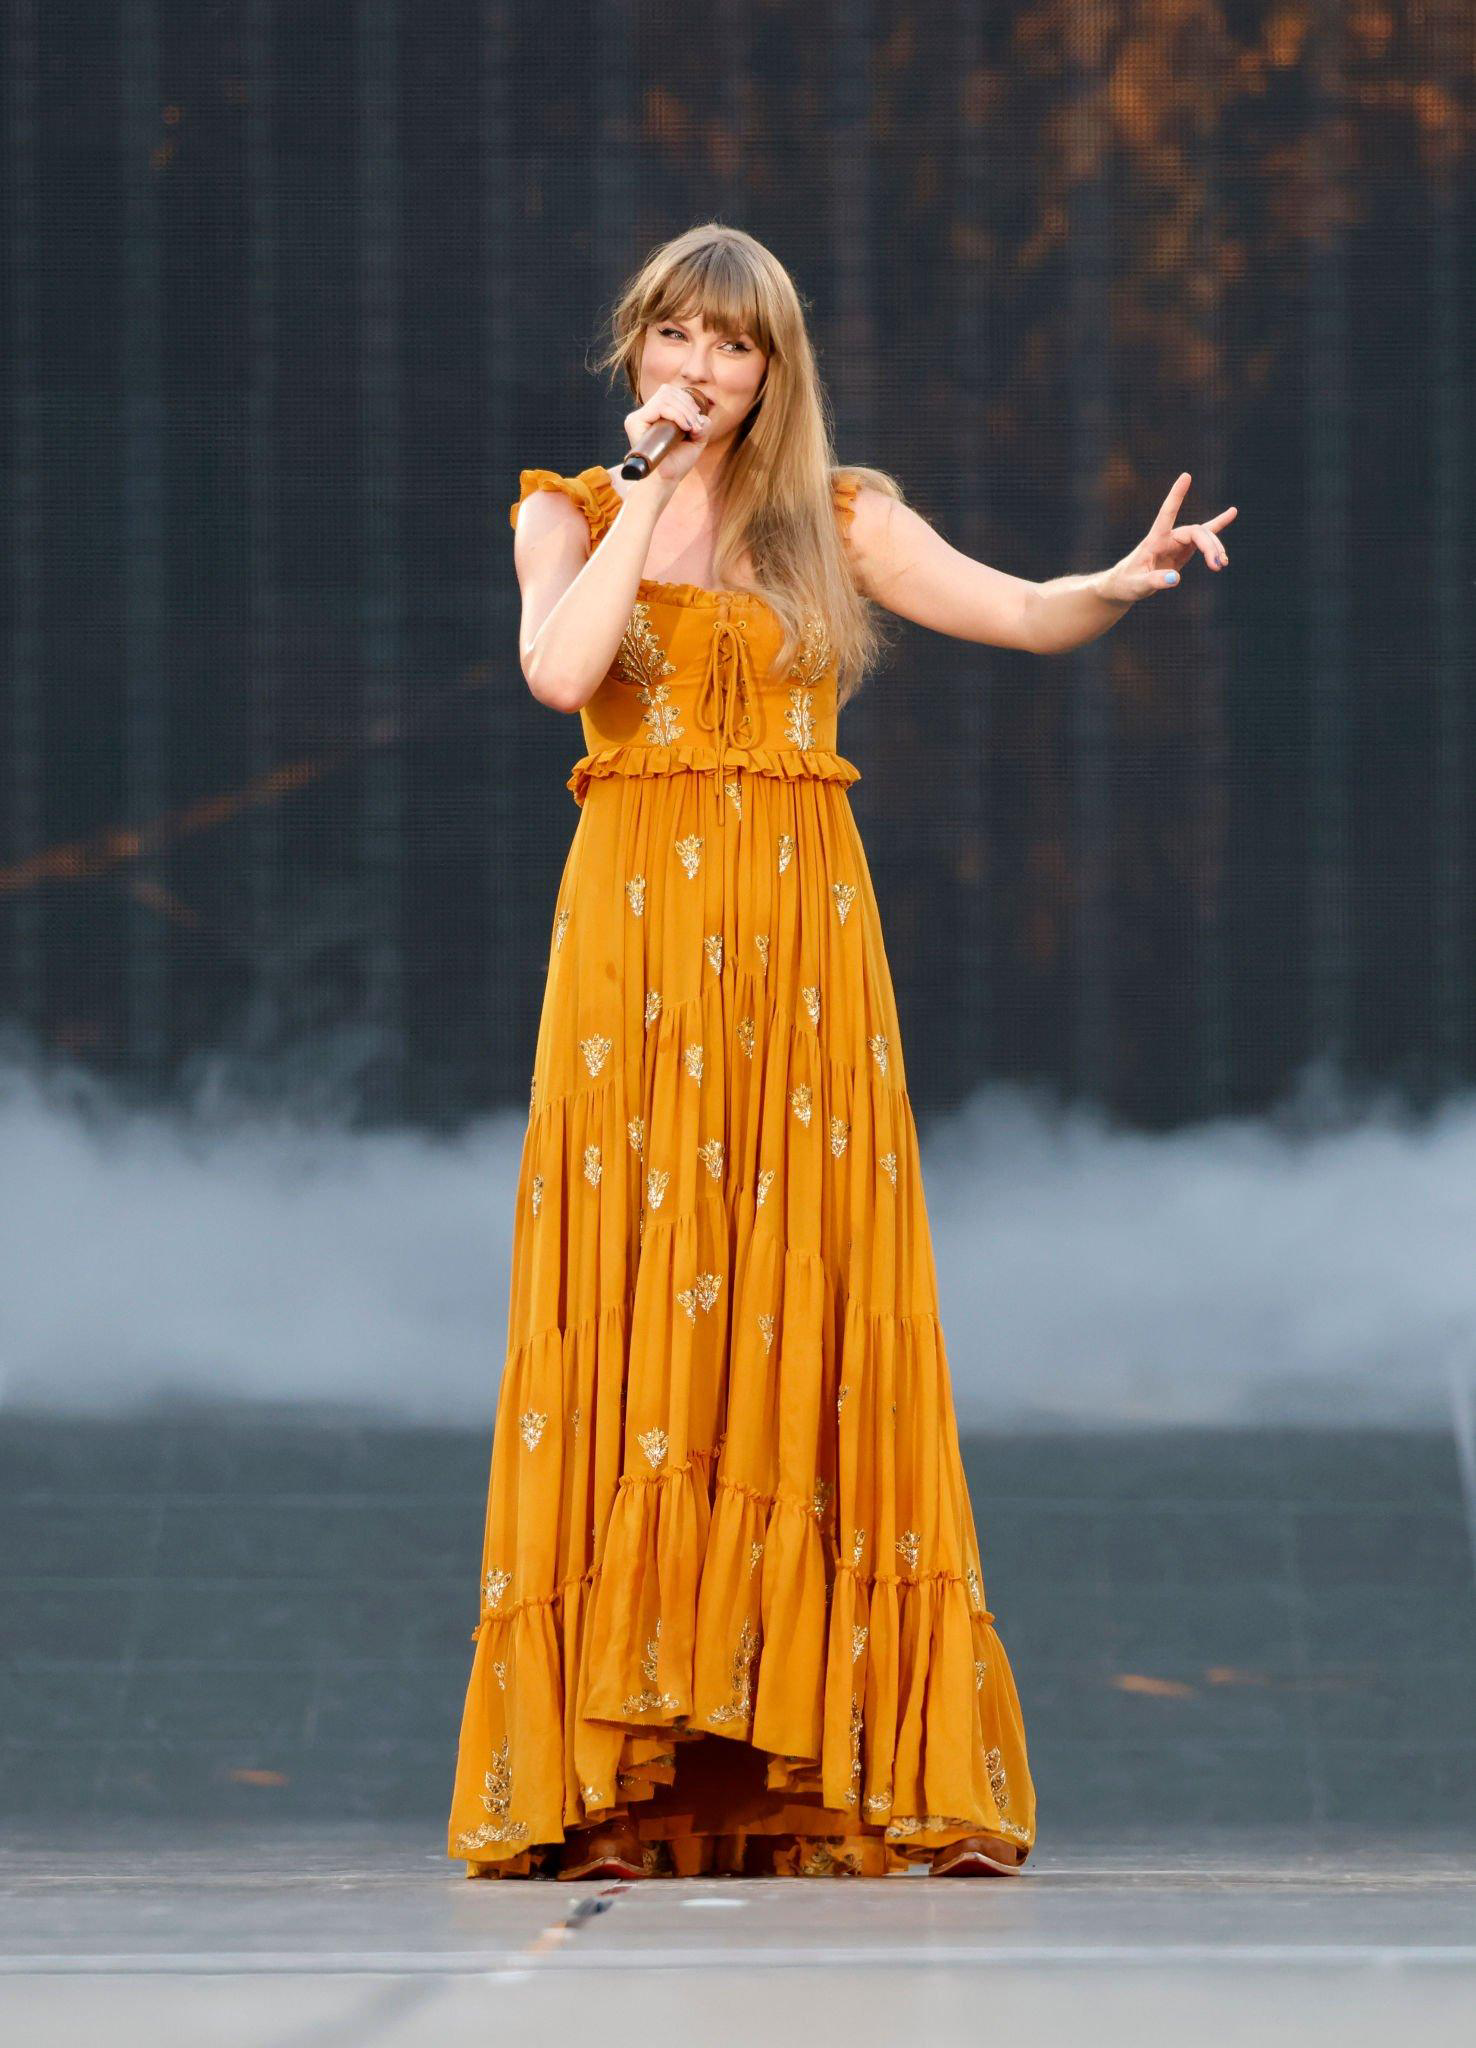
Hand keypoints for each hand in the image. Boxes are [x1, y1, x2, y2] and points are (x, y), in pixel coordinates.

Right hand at [623, 381, 711, 485]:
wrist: (665, 481)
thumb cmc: (677, 464)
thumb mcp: (696, 440)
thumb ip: (703, 425)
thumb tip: (702, 415)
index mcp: (655, 415)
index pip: (670, 393)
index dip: (687, 401)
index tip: (696, 422)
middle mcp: (644, 414)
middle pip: (668, 390)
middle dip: (687, 405)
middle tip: (695, 426)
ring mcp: (638, 417)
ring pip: (665, 396)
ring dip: (684, 410)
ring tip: (691, 428)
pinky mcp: (634, 422)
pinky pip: (659, 406)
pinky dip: (676, 414)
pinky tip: (684, 427)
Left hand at [1101, 472, 1236, 602]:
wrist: (1126, 585)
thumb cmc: (1128, 583)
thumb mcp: (1138, 586)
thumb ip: (1155, 582)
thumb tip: (1175, 579)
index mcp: (1154, 540)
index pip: (1166, 513)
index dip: (1176, 496)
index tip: (1186, 476)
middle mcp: (1168, 537)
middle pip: (1195, 532)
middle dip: (1209, 546)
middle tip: (1218, 565)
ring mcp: (1177, 542)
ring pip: (1203, 536)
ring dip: (1215, 548)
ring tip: (1222, 565)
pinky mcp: (1184, 549)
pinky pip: (1204, 536)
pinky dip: (1218, 525)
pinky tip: (1232, 512)